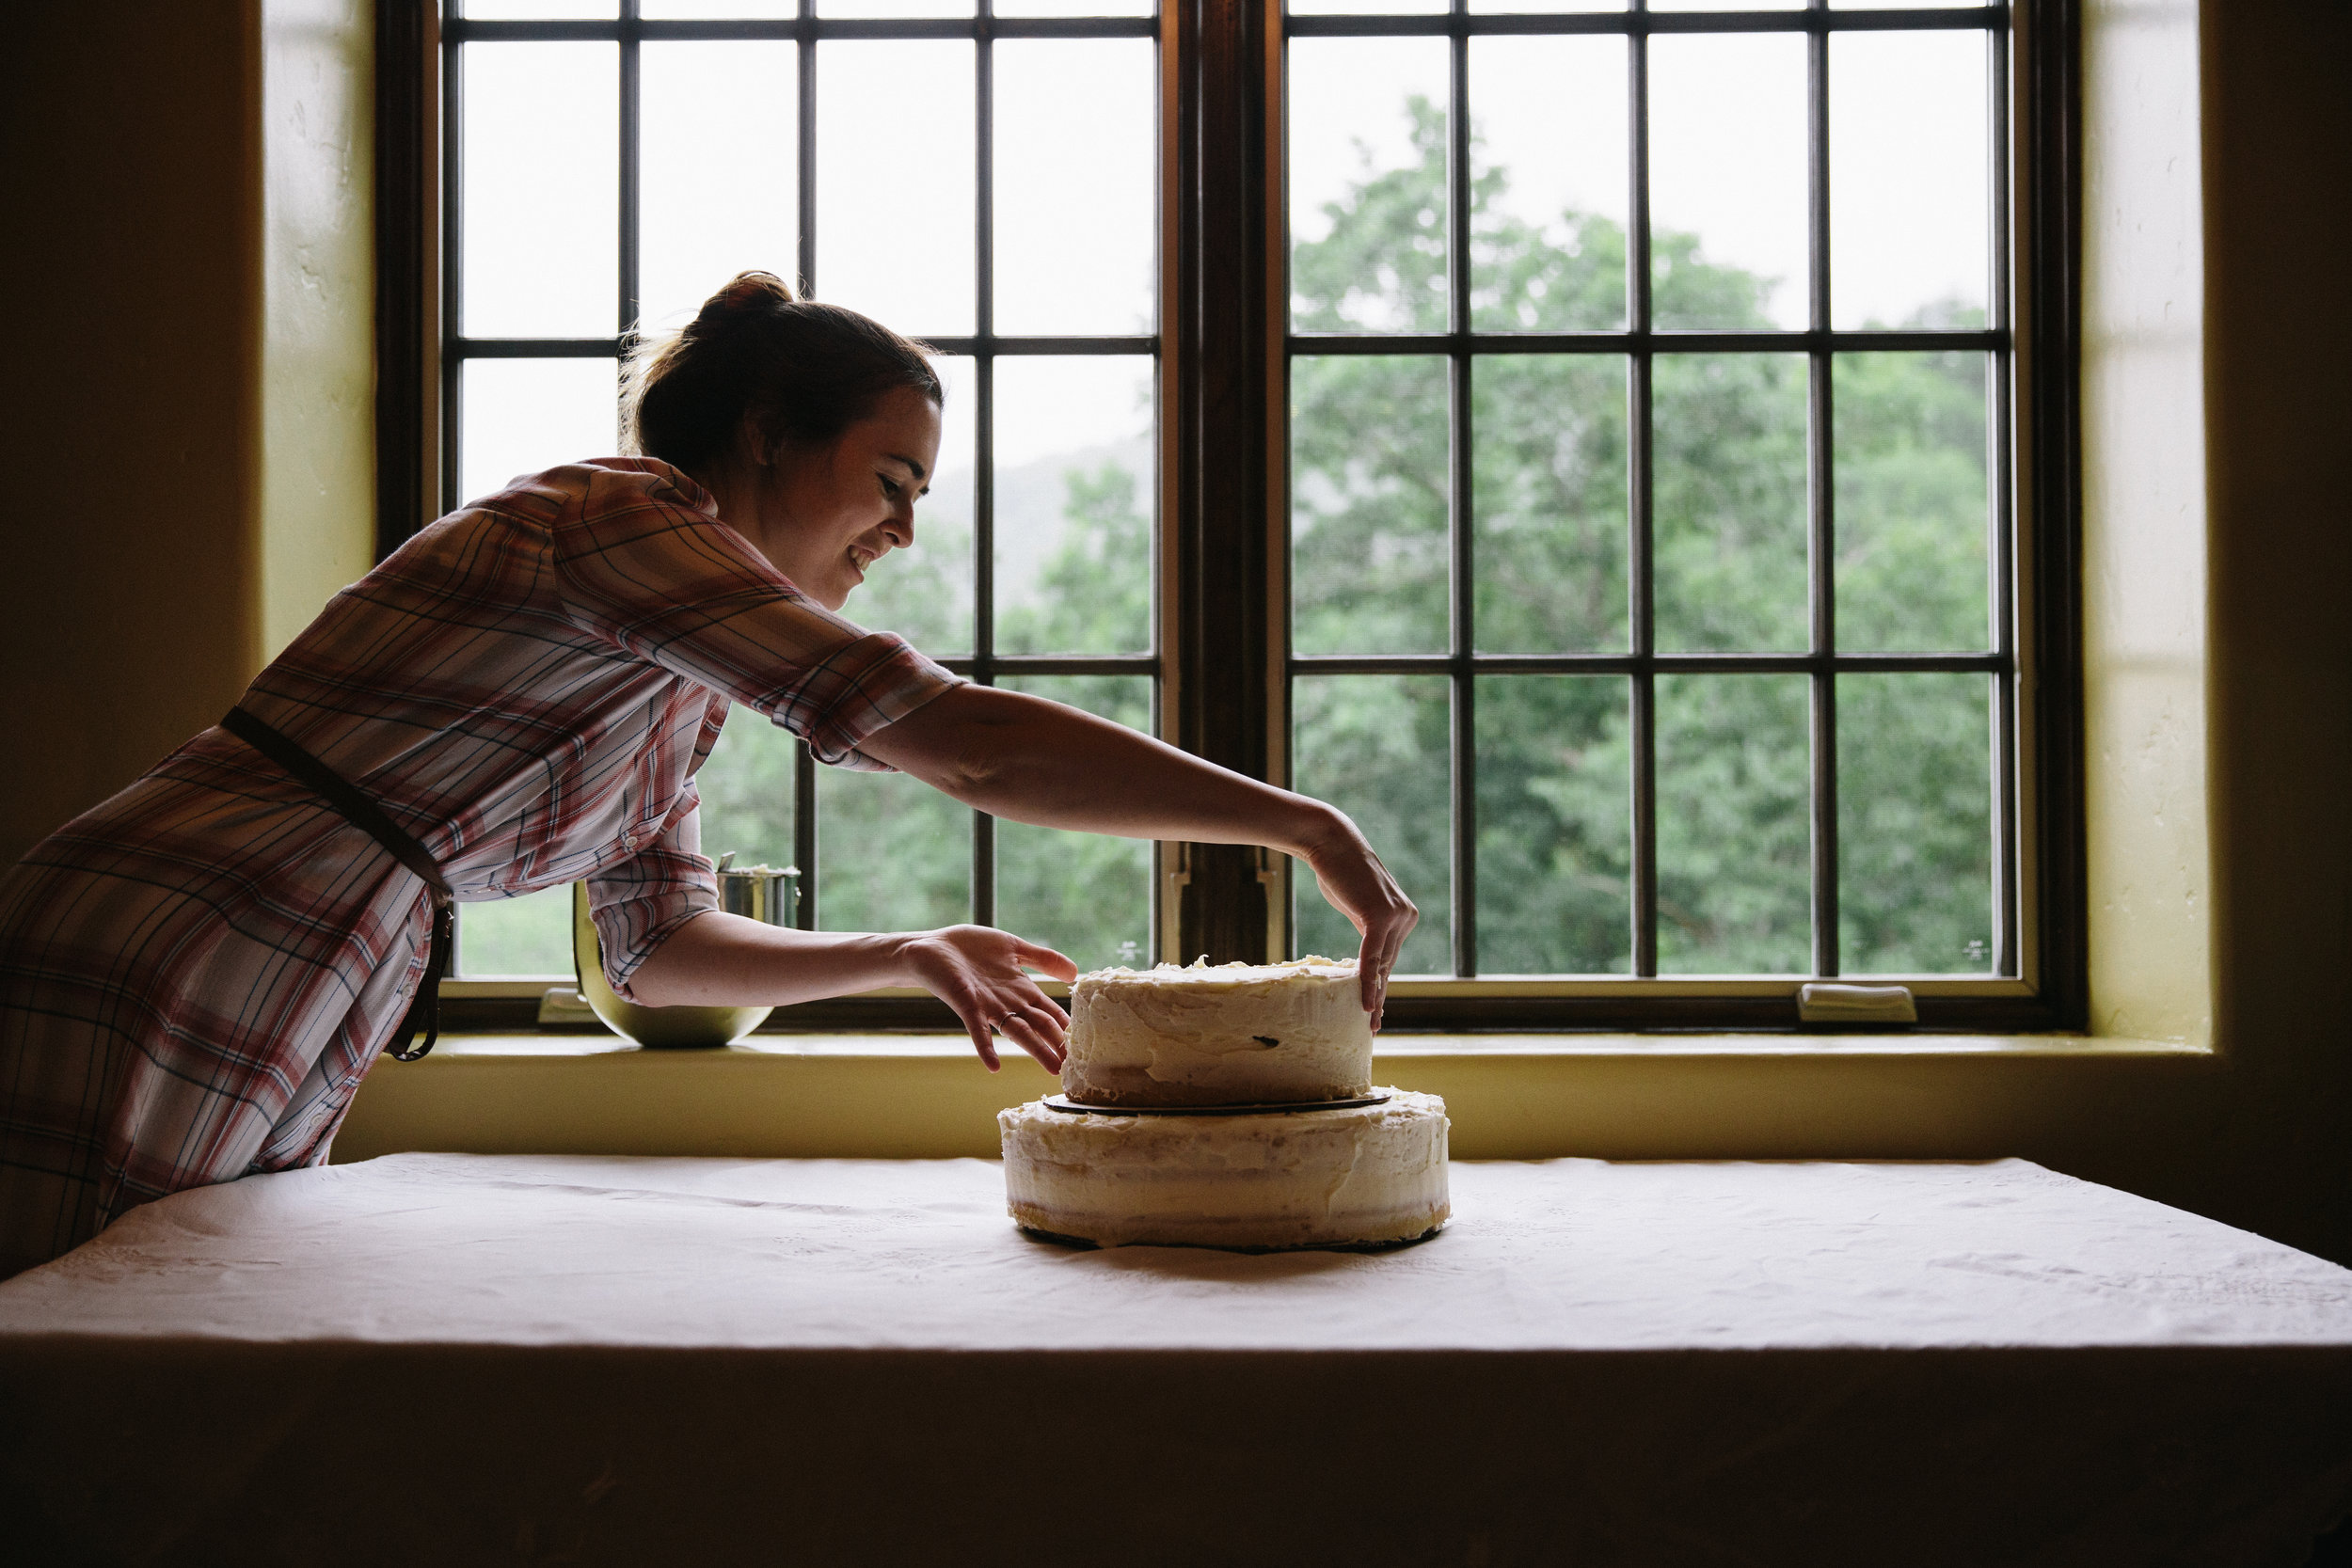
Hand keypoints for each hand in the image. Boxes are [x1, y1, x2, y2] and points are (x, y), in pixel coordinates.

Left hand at [899, 925, 1078, 1072]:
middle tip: (1074, 1066)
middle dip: (1056, 1044)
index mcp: (1020, 989)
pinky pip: (977, 1028)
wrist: (931, 947)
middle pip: (1038, 1025)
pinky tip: (993, 1066)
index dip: (1064, 1027)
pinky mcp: (966, 1003)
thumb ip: (1043, 958)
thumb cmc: (969, 948)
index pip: (1048, 1011)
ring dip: (1034, 1050)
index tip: (1082, 1046)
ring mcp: (987, 1005)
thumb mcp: (1013, 947)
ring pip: (1016, 1031)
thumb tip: (1075, 973)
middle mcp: (1007, 1002)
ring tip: (1052, 1068)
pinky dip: (985, 1047)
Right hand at [1298, 810, 1418, 1028]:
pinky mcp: (1380, 917)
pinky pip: (1371, 957)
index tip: (1375, 1009)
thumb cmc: (1339, 872)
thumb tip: (1364, 952)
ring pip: (1381, 965)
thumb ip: (1367, 927)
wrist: (1331, 843)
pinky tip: (1364, 1002)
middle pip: (1387, 965)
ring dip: (1373, 995)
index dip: (1381, 985)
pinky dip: (1366, 981)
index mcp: (1404, 916)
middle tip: (1373, 1024)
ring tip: (1368, 1020)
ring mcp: (1396, 917)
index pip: (1389, 958)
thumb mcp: (1357, 906)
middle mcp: (1406, 917)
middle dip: (1379, 996)